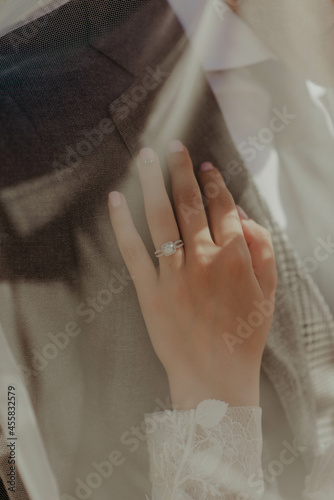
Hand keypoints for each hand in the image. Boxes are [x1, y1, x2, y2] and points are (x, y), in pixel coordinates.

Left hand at [108, 141, 276, 408]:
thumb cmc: (245, 334)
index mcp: (236, 256)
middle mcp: (204, 258)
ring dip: (153, 182)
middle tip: (174, 145)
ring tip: (146, 156)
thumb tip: (239, 213)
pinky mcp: (150, 292)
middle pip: (190, 203)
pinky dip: (121, 223)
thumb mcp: (269, 290)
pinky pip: (133, 251)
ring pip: (160, 217)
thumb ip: (261, 247)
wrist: (216, 376)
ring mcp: (174, 274)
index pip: (222, 206)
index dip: (213, 182)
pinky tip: (115, 198)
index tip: (205, 166)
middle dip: (181, 170)